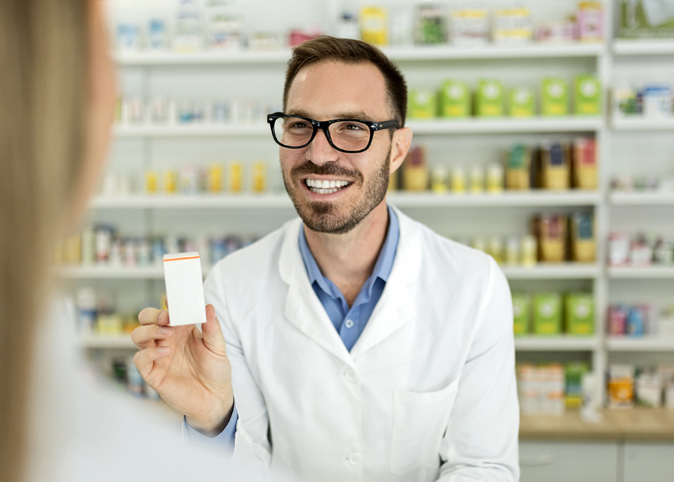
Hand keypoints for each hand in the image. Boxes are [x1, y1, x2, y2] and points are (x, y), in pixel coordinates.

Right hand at [132, 305, 233, 433]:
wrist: (215, 399)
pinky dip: (148, 353)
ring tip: (167, 334)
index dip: (167, 304)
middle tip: (167, 317)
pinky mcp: (153, 373)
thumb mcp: (218, 347)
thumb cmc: (216, 372)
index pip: (167, 312)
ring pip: (138, 336)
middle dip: (153, 314)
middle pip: (146, 320)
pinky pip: (140, 359)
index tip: (172, 299)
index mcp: (181, 331)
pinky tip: (164, 352)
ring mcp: (158, 356)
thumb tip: (208, 306)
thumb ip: (212, 328)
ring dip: (149, 330)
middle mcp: (167, 341)